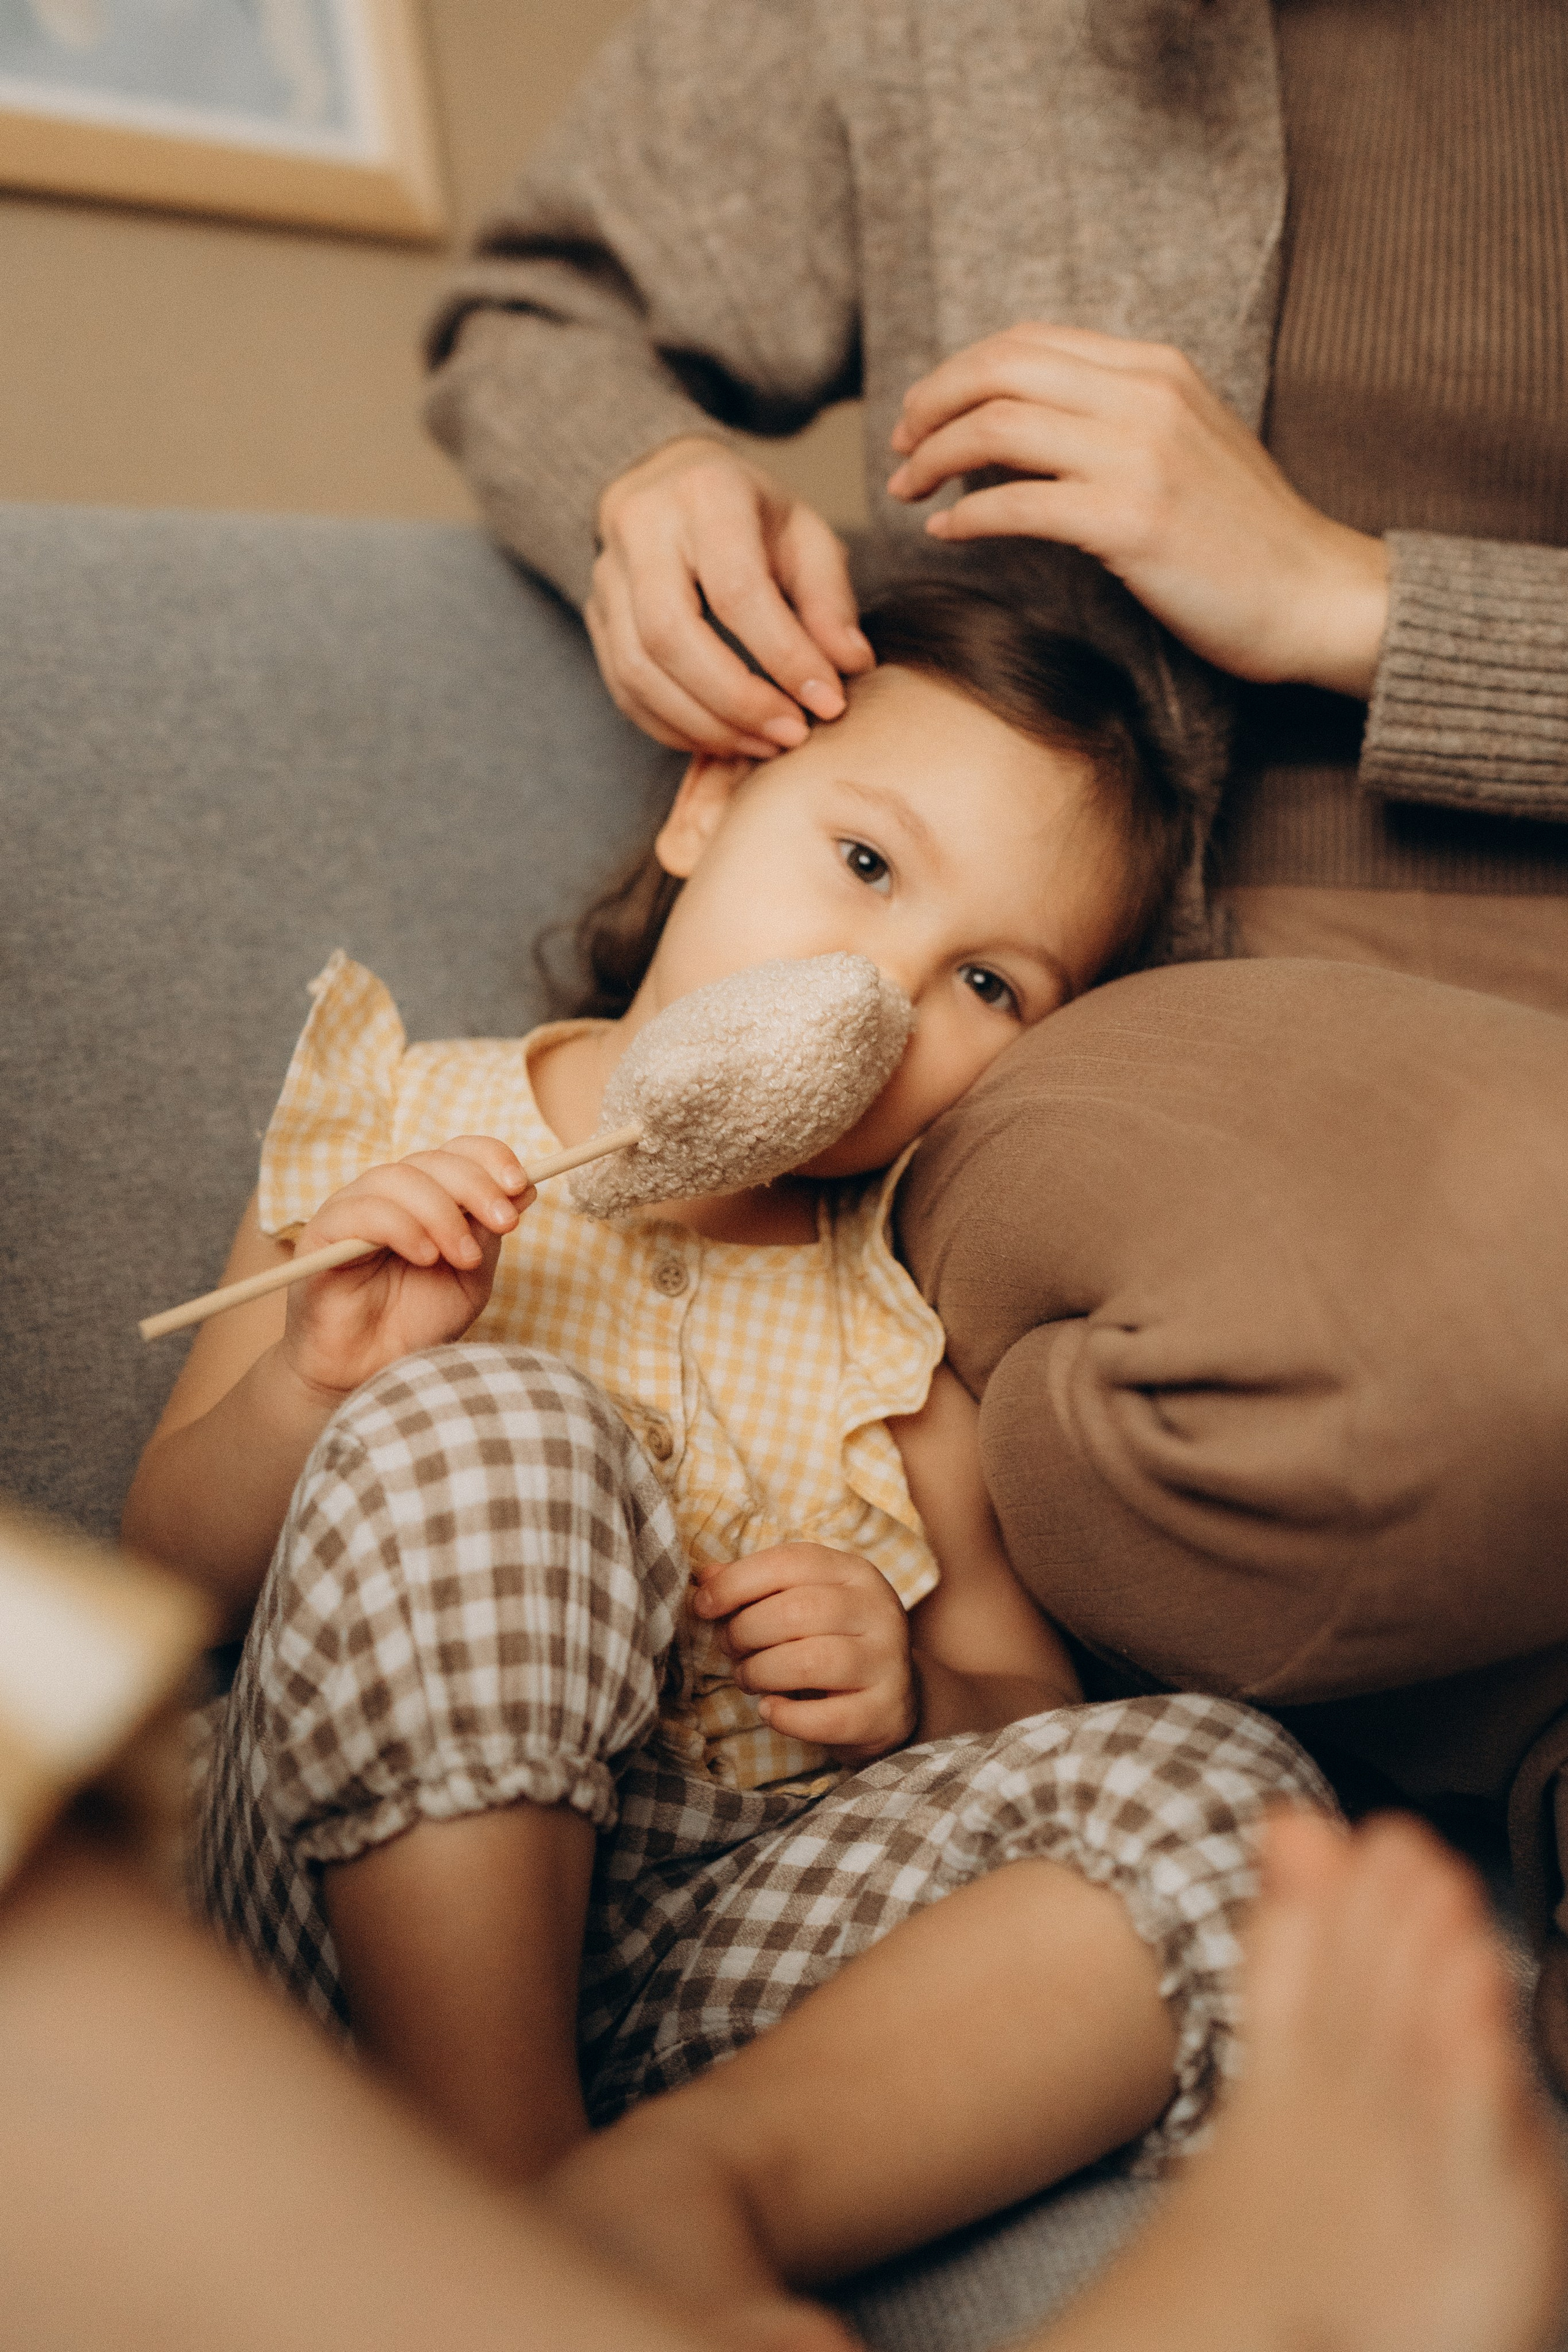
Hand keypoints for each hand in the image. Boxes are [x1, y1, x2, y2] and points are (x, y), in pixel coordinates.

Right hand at [280, 1136, 534, 1401]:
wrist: (371, 1372)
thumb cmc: (417, 1322)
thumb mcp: (471, 1276)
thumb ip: (489, 1232)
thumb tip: (525, 1186)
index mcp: (426, 1197)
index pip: (456, 1152)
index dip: (490, 1158)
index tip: (521, 1184)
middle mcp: (388, 1195)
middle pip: (432, 1161)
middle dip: (476, 1187)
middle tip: (505, 1223)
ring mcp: (352, 1210)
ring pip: (398, 1179)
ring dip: (442, 1214)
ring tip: (464, 1257)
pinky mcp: (321, 1234)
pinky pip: (362, 1211)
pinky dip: (402, 1227)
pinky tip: (425, 1257)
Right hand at [589, 437, 873, 758]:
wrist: (671, 486)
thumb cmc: (751, 516)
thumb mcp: (805, 535)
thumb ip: (828, 600)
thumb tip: (850, 666)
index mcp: (706, 494)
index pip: (737, 591)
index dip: (784, 657)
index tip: (828, 701)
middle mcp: (642, 528)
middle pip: (670, 636)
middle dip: (736, 701)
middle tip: (791, 734)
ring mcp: (606, 575)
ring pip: (637, 671)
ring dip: (704, 724)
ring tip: (761, 744)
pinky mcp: (594, 617)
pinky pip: (624, 689)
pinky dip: (673, 728)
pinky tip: (722, 739)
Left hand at [692, 1543, 915, 1764]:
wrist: (890, 1698)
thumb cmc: (831, 1640)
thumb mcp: (802, 1601)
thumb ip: (756, 1586)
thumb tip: (705, 1578)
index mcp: (854, 1572)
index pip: (789, 1563)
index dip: (736, 1583)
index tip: (704, 1606)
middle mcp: (877, 1610)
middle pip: (796, 1612)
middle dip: (745, 1632)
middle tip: (731, 1649)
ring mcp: (886, 1662)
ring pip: (809, 1662)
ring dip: (760, 1672)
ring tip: (748, 1677)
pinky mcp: (884, 1712)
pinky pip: (825, 1718)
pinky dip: (785, 1717)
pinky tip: (771, 1710)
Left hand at [887, 323, 1389, 698]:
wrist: (1313, 594)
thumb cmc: (1241, 537)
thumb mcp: (1179, 448)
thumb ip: (1105, 423)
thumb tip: (1007, 432)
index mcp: (1155, 368)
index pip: (1028, 341)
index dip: (959, 373)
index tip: (922, 415)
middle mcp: (1145, 396)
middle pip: (1000, 369)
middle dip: (930, 405)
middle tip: (897, 449)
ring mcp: (1139, 457)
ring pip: (998, 428)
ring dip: (934, 459)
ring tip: (906, 492)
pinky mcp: (1131, 523)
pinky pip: (1017, 505)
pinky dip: (966, 519)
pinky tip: (945, 536)